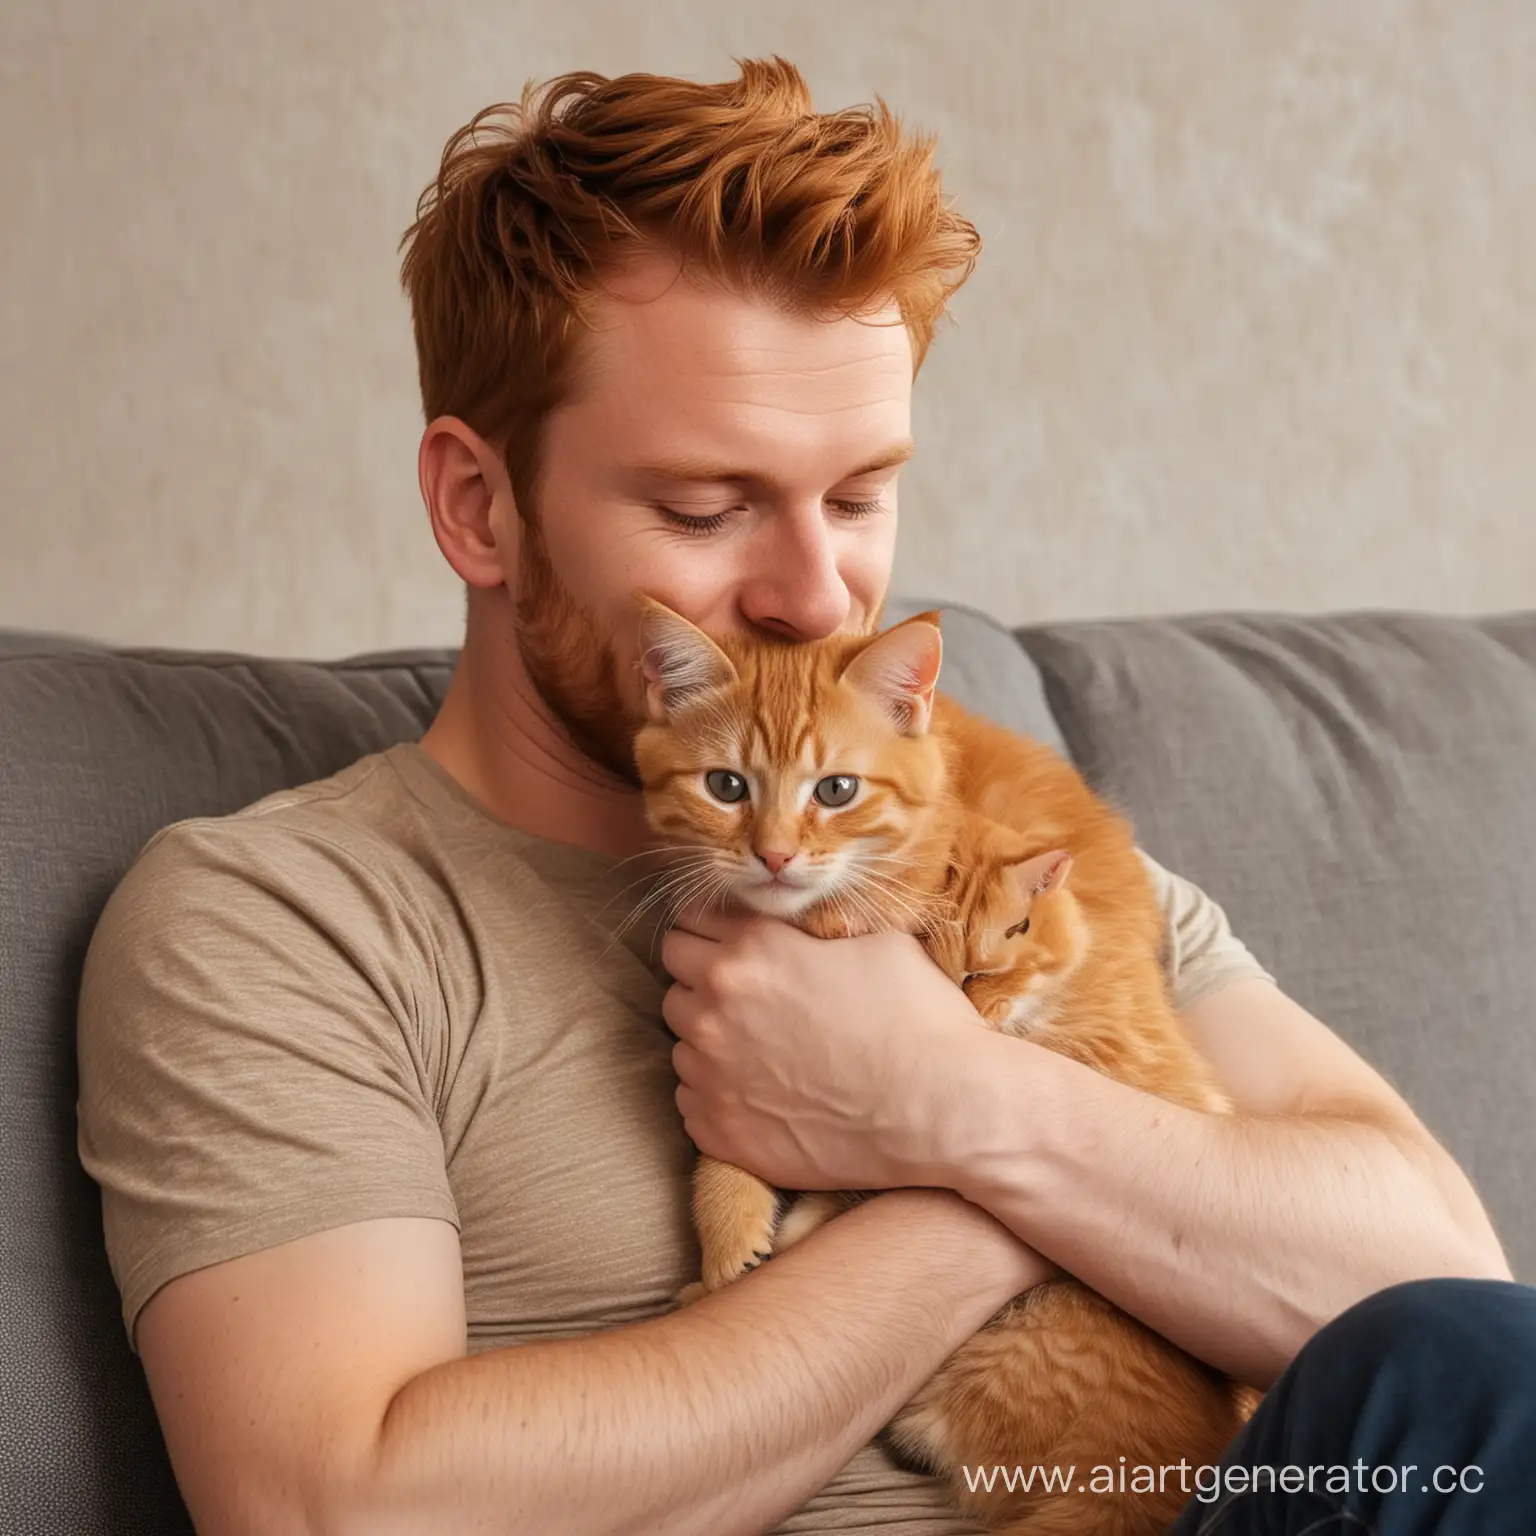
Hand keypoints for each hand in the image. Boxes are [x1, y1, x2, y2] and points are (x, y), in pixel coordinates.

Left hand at [660, 904, 988, 1191]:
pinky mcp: (718, 1130)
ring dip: (711, 1041)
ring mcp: (711, 1073)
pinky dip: (718, 1095)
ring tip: (767, 1053)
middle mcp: (715, 1007)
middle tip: (752, 998)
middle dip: (705, 980)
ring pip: (681, 1041)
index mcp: (750, 950)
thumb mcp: (876, 941)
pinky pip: (691, 1100)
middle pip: (674, 977)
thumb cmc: (920, 1020)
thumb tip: (802, 927)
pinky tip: (766, 1096)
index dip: (715, 930)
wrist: (942, 1111)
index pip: (689, 922)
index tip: (737, 945)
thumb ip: (815, 929)